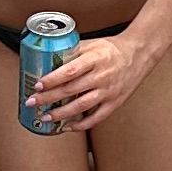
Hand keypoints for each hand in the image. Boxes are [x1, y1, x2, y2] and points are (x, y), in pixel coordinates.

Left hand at [28, 22, 158, 136]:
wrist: (139, 54)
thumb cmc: (113, 48)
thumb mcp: (92, 44)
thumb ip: (72, 52)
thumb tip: (48, 59)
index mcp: (95, 59)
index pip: (70, 71)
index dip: (52, 80)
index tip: (38, 85)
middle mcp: (101, 76)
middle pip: (71, 90)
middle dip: (49, 98)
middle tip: (32, 102)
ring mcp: (108, 91)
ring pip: (81, 106)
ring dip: (61, 114)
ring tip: (46, 116)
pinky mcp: (114, 102)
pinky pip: (96, 118)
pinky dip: (81, 125)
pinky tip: (67, 127)